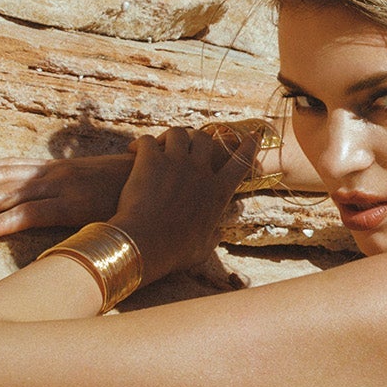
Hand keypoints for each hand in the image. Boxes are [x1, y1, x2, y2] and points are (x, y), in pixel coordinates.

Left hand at [0, 154, 131, 239]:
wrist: (166, 182)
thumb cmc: (136, 188)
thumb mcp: (101, 188)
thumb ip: (79, 195)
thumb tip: (67, 202)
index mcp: (58, 170)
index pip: (10, 167)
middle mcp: (54, 174)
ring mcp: (62, 188)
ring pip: (7, 193)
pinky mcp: (72, 207)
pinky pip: (31, 214)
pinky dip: (4, 222)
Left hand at [110, 128, 260, 281]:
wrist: (145, 245)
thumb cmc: (174, 253)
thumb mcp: (202, 250)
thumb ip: (212, 238)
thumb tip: (218, 235)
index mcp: (218, 192)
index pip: (241, 162)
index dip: (248, 147)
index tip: (254, 135)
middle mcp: (201, 172)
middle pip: (205, 139)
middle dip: (196, 139)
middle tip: (185, 146)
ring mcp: (176, 162)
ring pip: (178, 133)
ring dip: (169, 137)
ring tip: (159, 145)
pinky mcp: (150, 160)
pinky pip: (147, 140)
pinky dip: (140, 143)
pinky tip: (132, 150)